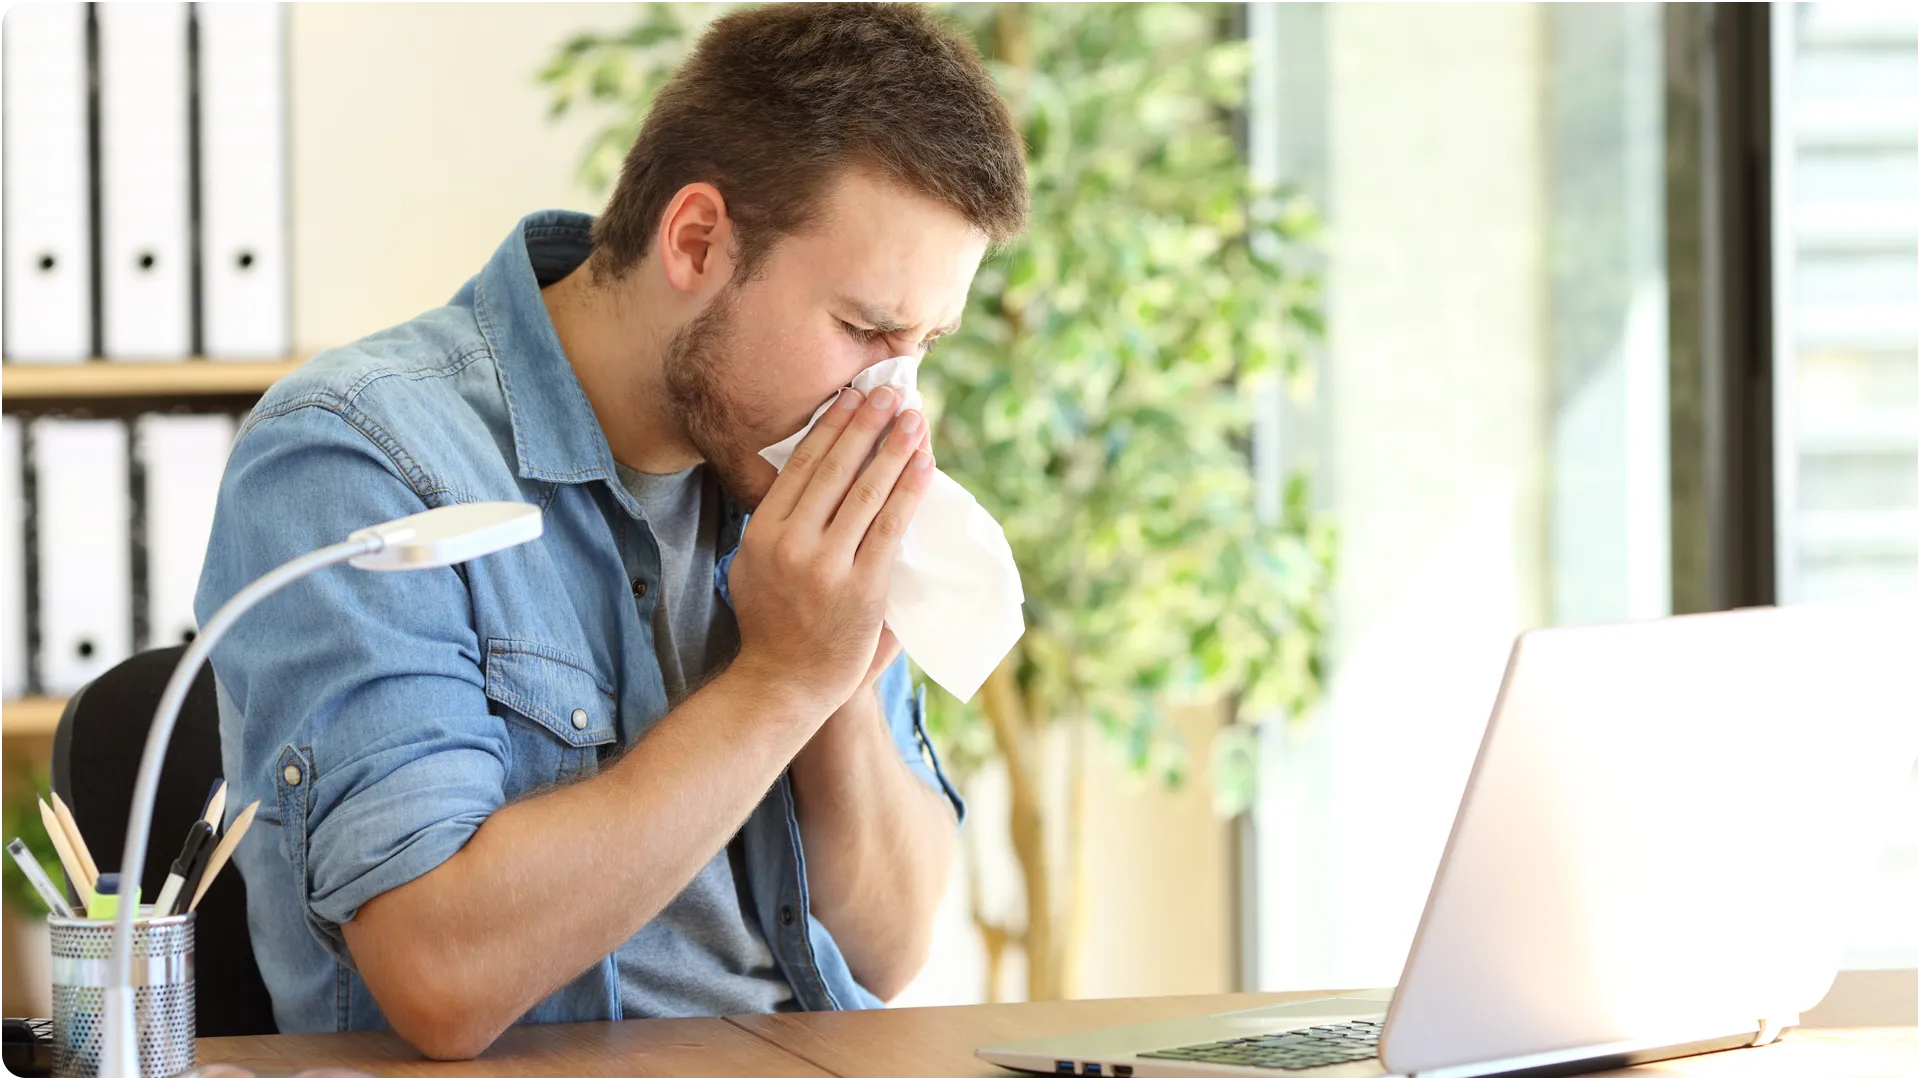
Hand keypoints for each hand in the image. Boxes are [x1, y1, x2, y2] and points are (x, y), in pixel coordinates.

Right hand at [729, 385, 934, 717]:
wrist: (784, 684)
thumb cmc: (773, 624)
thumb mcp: (753, 566)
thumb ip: (779, 526)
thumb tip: (809, 475)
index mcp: (761, 533)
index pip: (800, 466)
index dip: (830, 427)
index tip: (851, 398)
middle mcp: (790, 543)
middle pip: (834, 469)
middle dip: (865, 425)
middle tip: (889, 393)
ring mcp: (826, 565)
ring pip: (865, 491)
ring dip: (894, 449)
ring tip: (914, 418)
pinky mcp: (862, 587)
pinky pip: (890, 526)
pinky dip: (909, 490)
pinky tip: (924, 464)